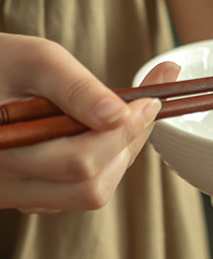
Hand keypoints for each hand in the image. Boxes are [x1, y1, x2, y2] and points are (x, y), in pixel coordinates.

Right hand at [0, 34, 178, 212]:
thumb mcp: (34, 61)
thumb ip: (77, 88)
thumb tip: (120, 115)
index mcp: (1, 149)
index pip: (81, 162)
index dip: (125, 132)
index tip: (152, 100)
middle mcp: (7, 184)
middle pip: (91, 186)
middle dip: (126, 144)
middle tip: (143, 106)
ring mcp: (18, 196)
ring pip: (89, 194)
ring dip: (116, 156)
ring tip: (117, 116)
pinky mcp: (29, 197)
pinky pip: (77, 191)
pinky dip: (101, 162)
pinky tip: (96, 131)